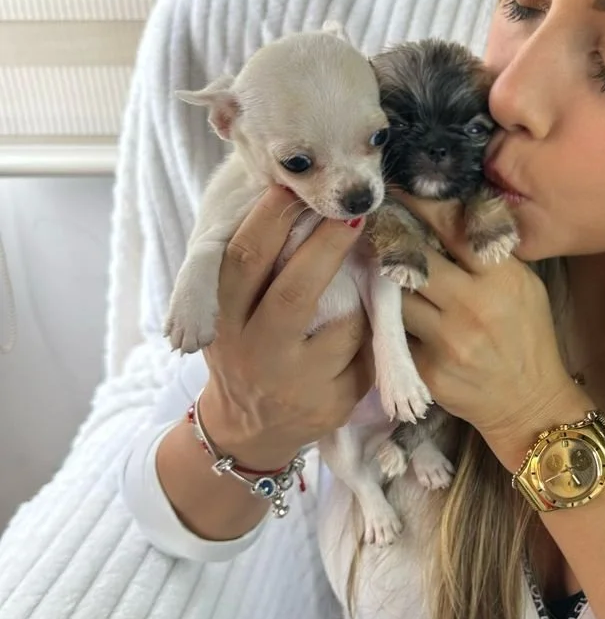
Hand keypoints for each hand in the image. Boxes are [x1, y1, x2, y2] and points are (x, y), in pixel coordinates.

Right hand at [200, 183, 375, 466]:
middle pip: (294, 290)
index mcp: (222, 318)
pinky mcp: (329, 403)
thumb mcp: (229, 313)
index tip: (297, 188)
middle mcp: (253, 351)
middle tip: (353, 213)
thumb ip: (251, 268)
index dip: (271, 219)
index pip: (243, 259)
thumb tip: (296, 199)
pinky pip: (363, 352)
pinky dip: (368, 334)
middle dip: (327, 245)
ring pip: (341, 322)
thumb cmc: (245, 349)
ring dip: (356, 296)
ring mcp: (293, 382)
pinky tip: (362, 330)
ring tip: (358, 281)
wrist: (249, 430)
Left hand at [391, 195, 579, 455]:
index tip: (397, 187)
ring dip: (388, 283)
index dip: (421, 204)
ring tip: (379, 269)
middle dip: (393, 239)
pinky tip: (394, 317)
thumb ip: (489, 257)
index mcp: (501, 279)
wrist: (530, 404)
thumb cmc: (528, 339)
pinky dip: (395, 323)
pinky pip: (399, 333)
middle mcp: (472, 307)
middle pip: (414, 258)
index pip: (453, 228)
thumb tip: (448, 217)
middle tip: (376, 223)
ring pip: (397, 297)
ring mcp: (447, 341)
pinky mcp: (427, 369)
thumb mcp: (525, 288)